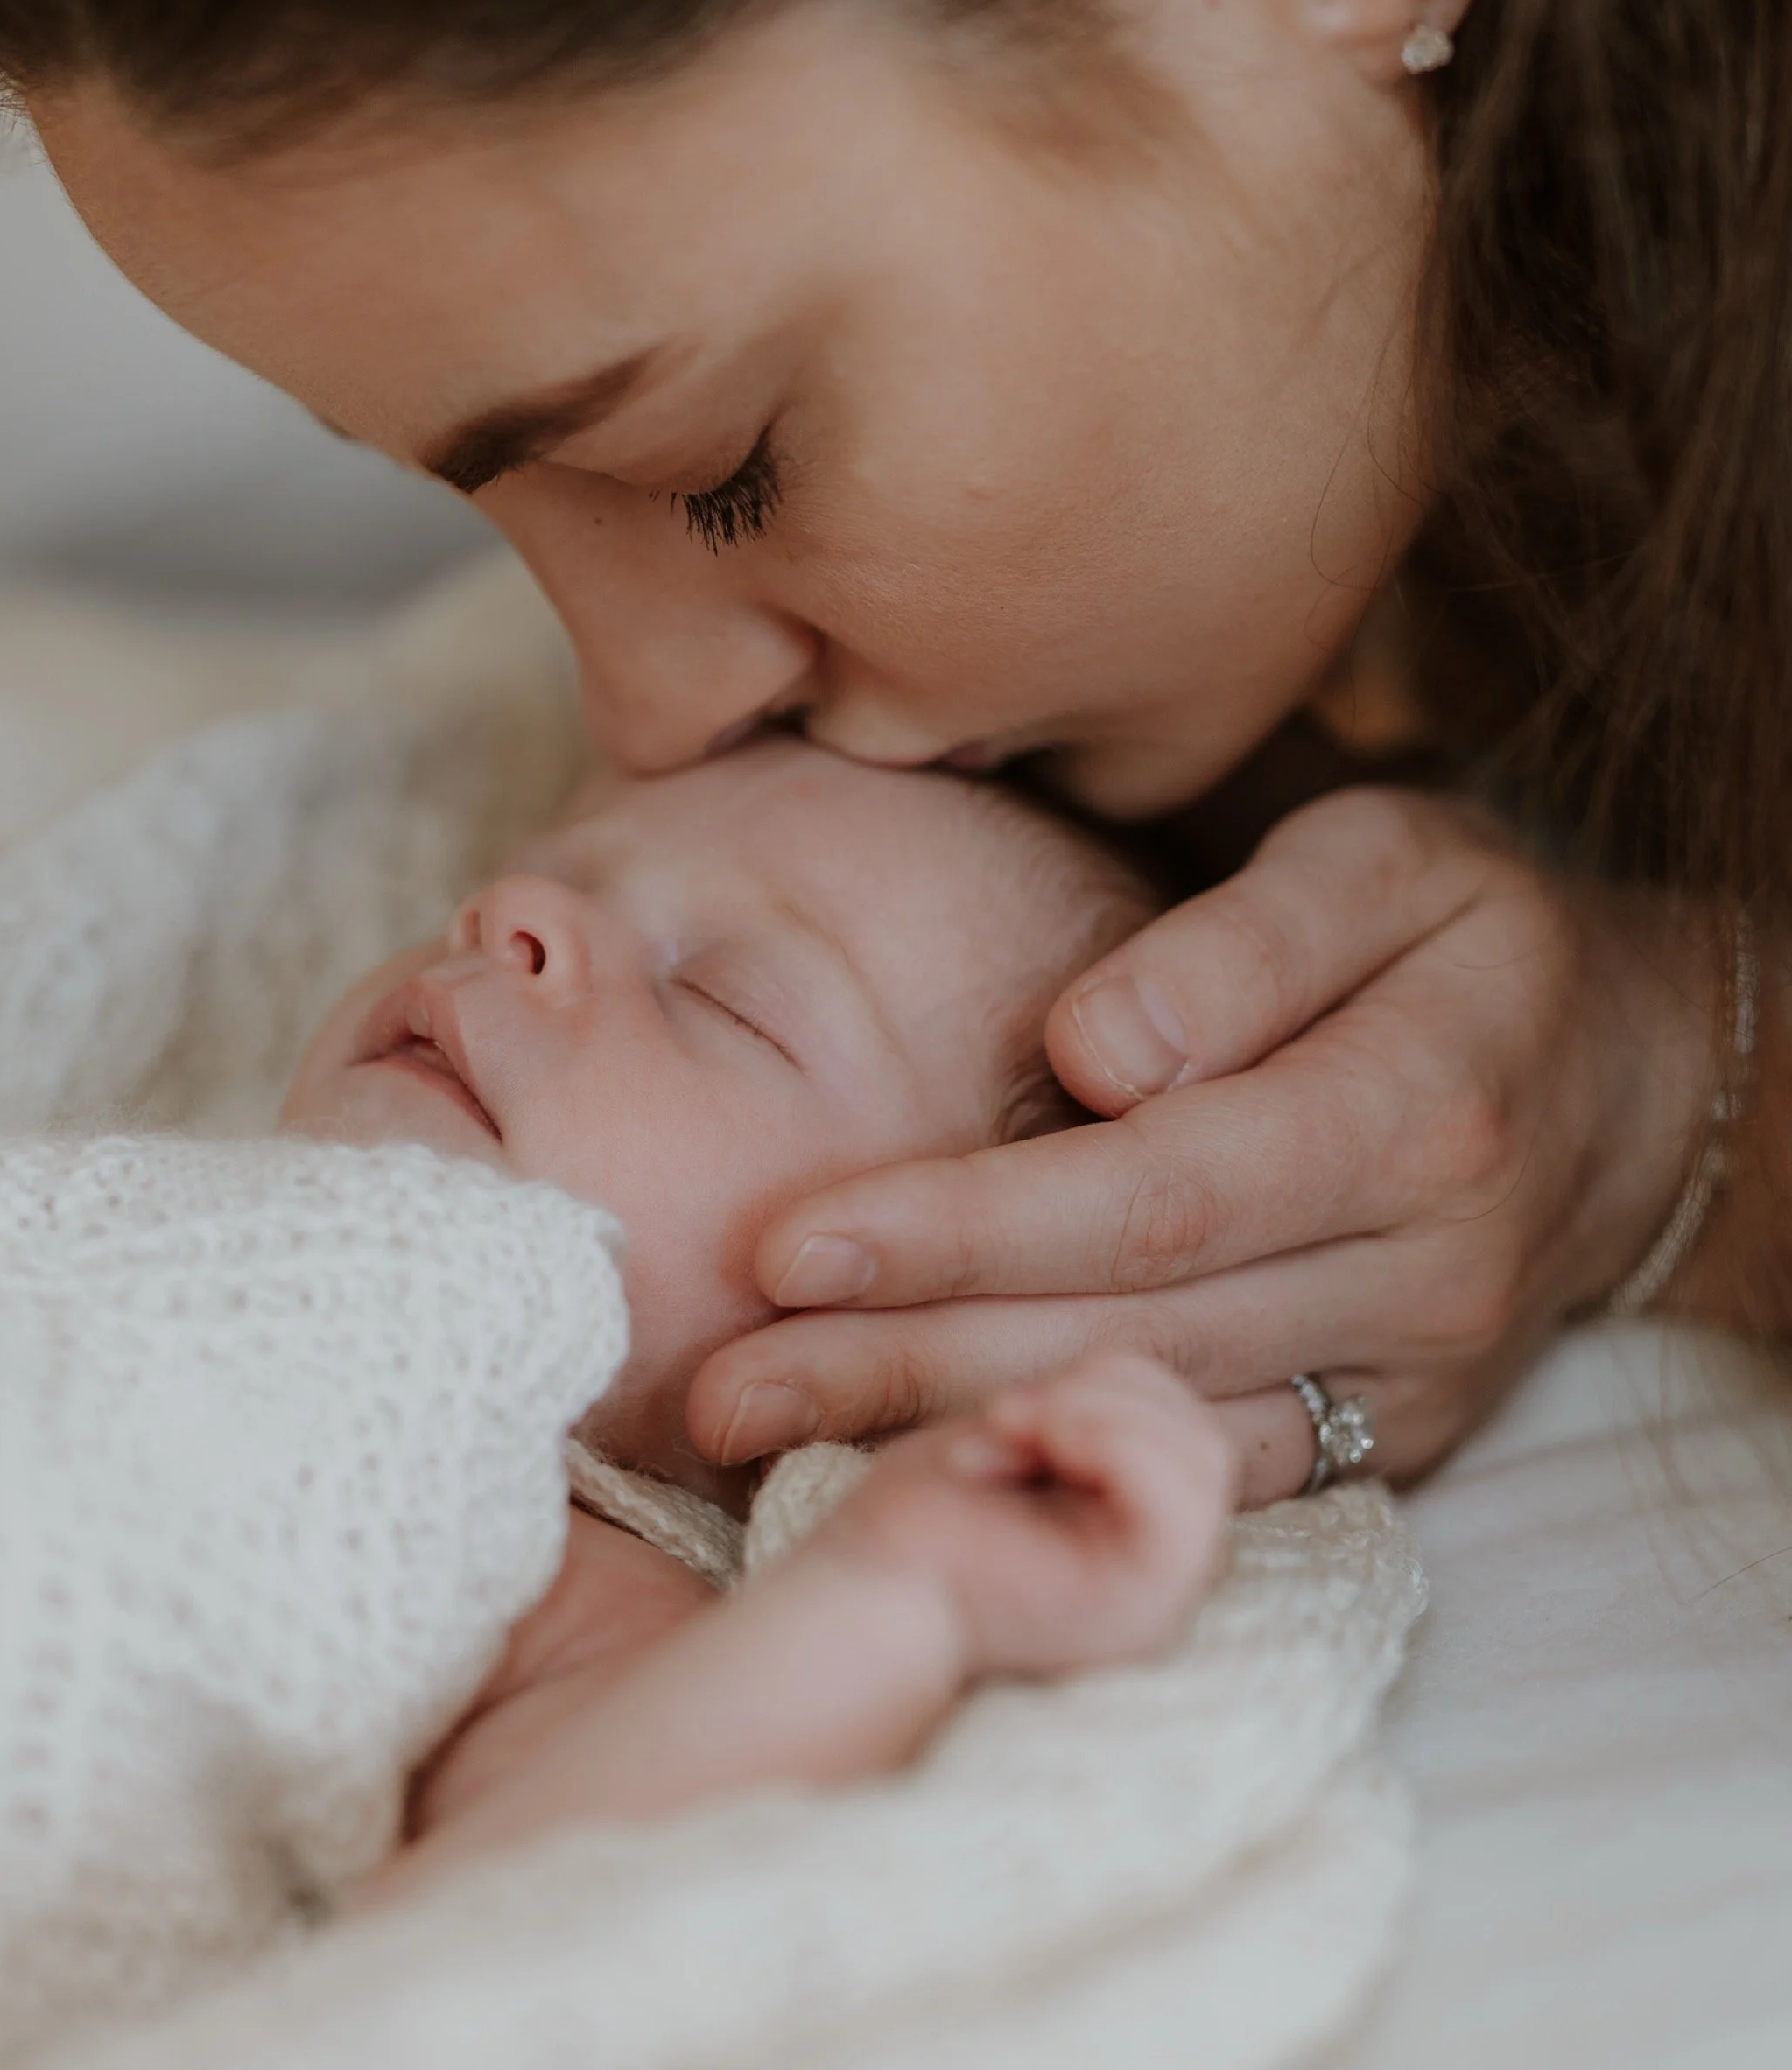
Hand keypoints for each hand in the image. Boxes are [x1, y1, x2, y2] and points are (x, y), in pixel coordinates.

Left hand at [687, 789, 1719, 1499]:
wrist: (1628, 1086)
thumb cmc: (1469, 940)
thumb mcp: (1389, 861)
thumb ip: (1248, 942)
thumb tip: (1095, 1048)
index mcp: (1413, 1110)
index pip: (1154, 1189)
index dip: (967, 1227)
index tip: (792, 1240)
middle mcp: (1419, 1272)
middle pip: (1127, 1327)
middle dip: (905, 1360)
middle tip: (714, 1379)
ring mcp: (1409, 1378)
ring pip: (1153, 1423)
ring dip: (948, 1434)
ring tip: (758, 1439)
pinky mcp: (1390, 1441)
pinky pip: (1213, 1482)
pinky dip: (1063, 1477)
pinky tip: (916, 1471)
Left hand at [815, 1353, 1235, 1679]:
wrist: (863, 1585)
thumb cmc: (919, 1518)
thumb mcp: (1015, 1436)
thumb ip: (1082, 1412)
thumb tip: (1129, 1372)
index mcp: (1136, 1524)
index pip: (1183, 1420)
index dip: (1105, 1381)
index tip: (1006, 1407)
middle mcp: (1163, 1565)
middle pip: (1201, 1432)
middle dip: (1102, 1390)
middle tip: (1006, 1415)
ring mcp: (1162, 1590)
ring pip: (1203, 1453)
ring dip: (1097, 1412)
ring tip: (1016, 1433)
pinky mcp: (1146, 1600)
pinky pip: (1182, 1498)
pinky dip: (1113, 1443)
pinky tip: (1041, 1449)